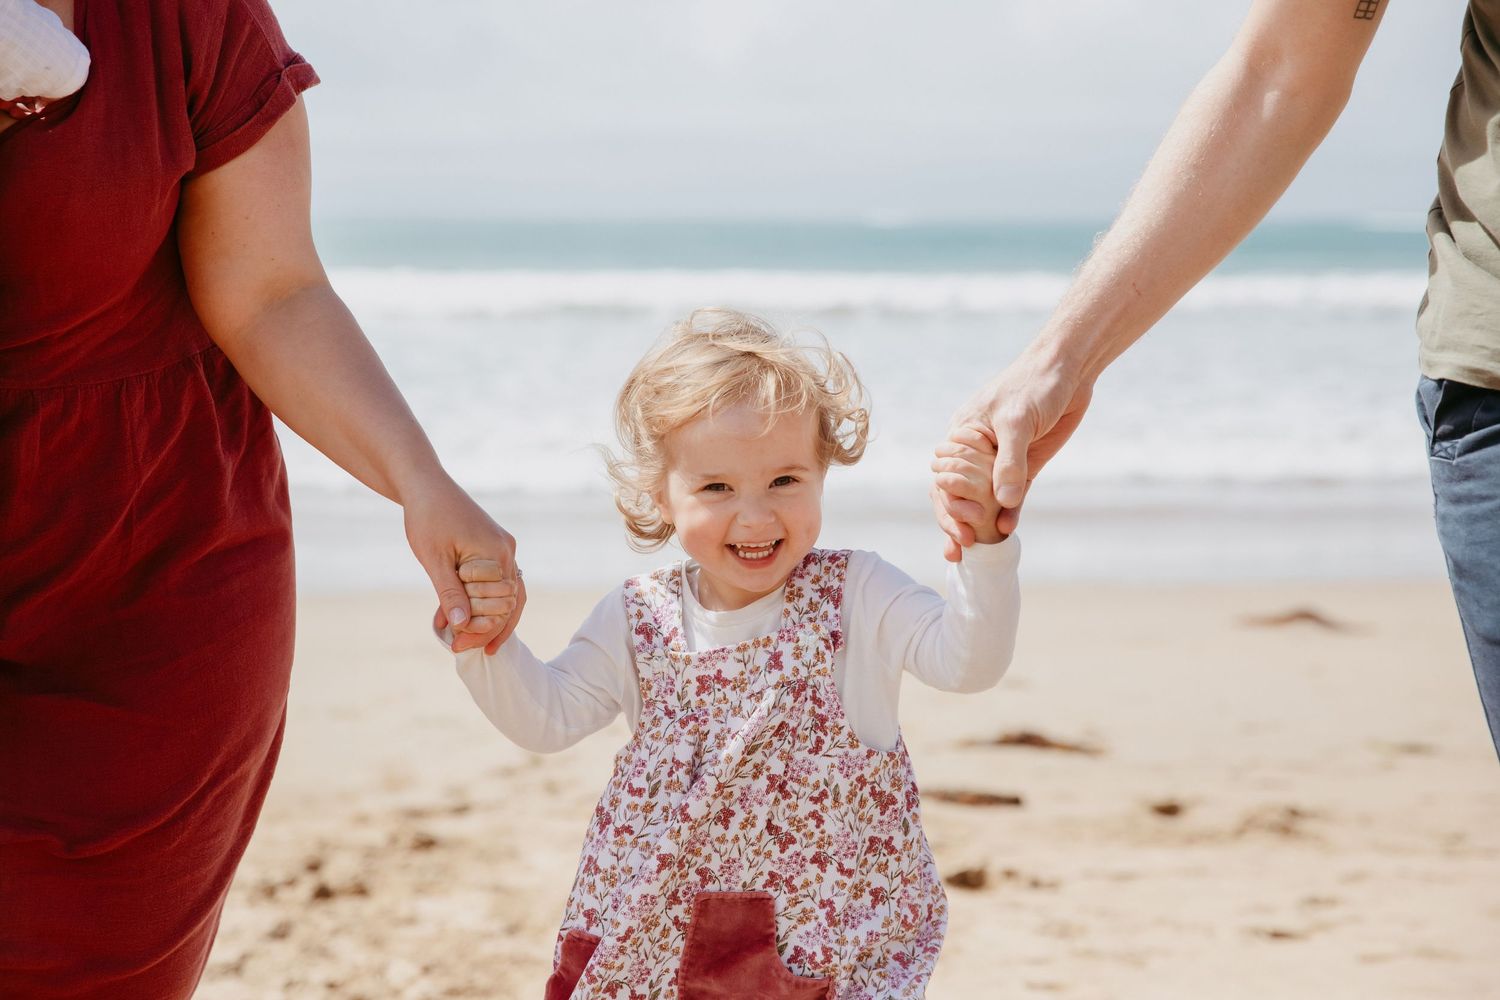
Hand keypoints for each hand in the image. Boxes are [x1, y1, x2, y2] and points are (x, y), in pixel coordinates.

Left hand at [403, 478, 523, 654]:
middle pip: (508, 603)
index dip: (480, 629)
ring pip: (506, 594)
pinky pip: (496, 581)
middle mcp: (507, 551)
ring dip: (486, 617)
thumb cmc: (427, 517)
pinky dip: (482, 600)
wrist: (424, 484)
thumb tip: (462, 627)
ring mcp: (503, 548)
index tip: (455, 645)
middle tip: (456, 646)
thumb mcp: (434, 560)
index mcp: (497, 553)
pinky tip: (464, 616)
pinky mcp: (493, 547)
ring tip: (466, 640)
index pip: (500, 605)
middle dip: (483, 627)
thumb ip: (450, 593)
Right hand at [938, 346, 1093, 553]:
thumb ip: (1010, 462)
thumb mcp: (1017, 421)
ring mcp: (1001, 461)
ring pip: (983, 499)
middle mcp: (976, 452)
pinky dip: (1008, 514)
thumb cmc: (1034, 385)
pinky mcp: (1025, 466)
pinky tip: (1006, 531)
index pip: (945, 477)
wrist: (1069, 370)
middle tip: (965, 544)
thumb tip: (1004, 503)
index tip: (963, 524)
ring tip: (976, 549)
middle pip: (958, 493)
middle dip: (956, 520)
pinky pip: (1012, 496)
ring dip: (980, 524)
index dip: (949, 504)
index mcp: (962, 436)